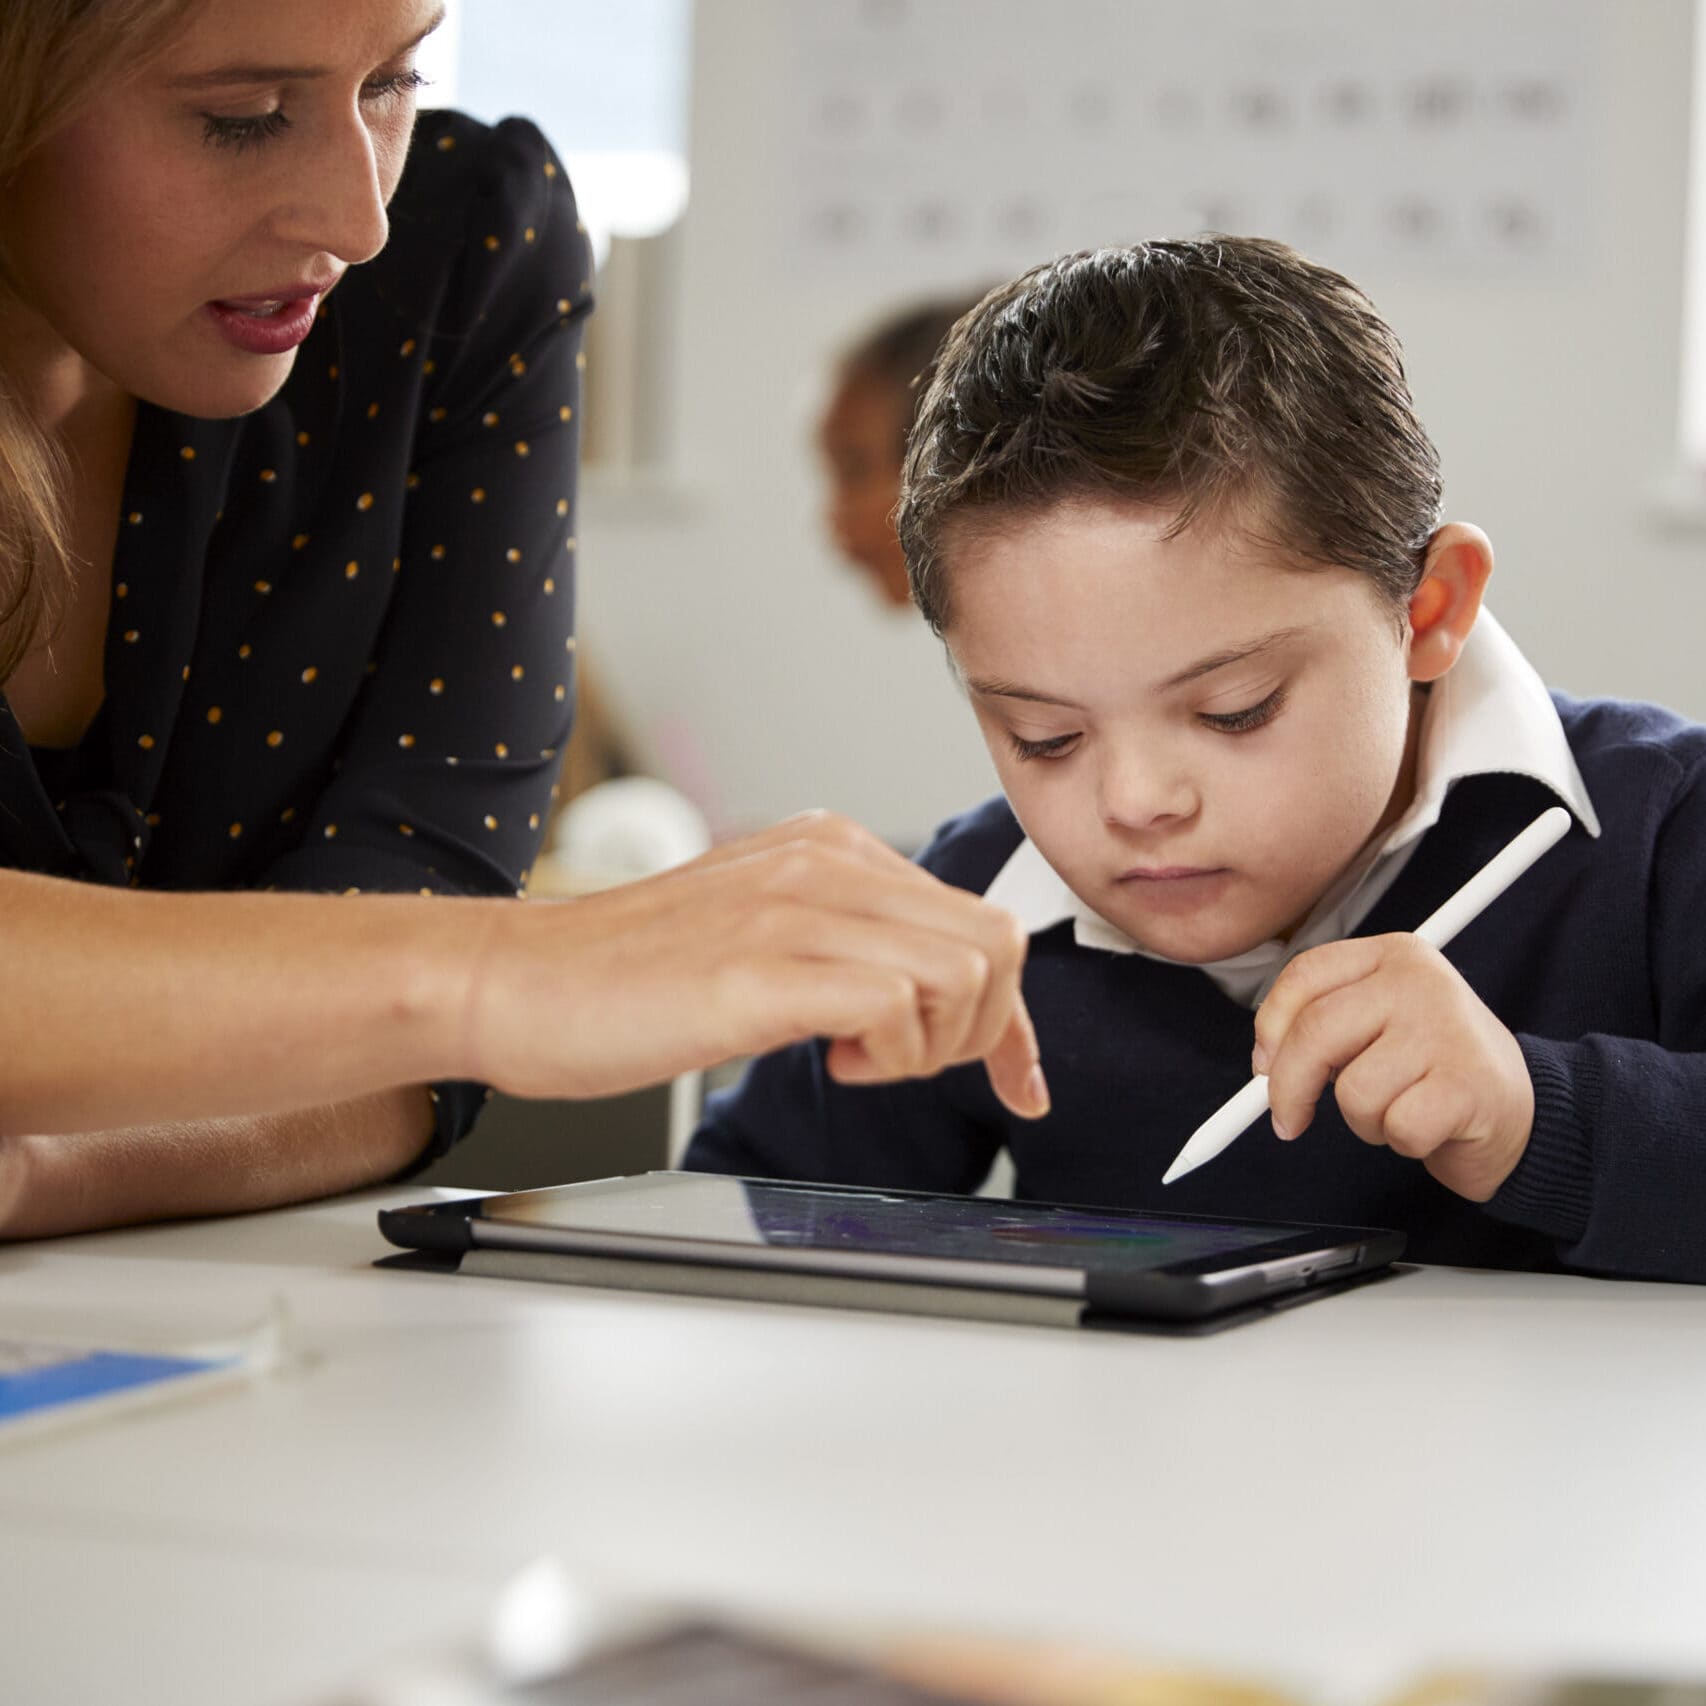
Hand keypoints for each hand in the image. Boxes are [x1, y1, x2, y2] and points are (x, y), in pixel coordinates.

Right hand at [461, 811, 1048, 1118]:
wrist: (513, 982)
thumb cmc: (625, 977)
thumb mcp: (758, 934)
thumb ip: (842, 944)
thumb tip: (925, 999)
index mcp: (829, 848)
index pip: (977, 922)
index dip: (1012, 1019)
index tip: (1018, 1082)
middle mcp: (826, 861)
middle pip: (995, 943)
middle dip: (981, 1032)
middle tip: (900, 1064)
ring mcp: (796, 906)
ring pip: (965, 969)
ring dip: (933, 1045)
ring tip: (853, 1058)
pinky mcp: (763, 965)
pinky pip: (899, 1004)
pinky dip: (889, 1054)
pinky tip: (827, 1061)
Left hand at [1252, 933, 1532, 1200]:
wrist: (1521, 1110)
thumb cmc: (1434, 1069)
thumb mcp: (1377, 1026)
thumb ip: (1321, 1028)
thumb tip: (1265, 1061)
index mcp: (1393, 955)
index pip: (1304, 976)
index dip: (1270, 1027)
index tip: (1264, 1066)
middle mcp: (1421, 981)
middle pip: (1315, 1032)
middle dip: (1289, 1088)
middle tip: (1290, 1120)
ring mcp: (1447, 1029)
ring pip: (1353, 1091)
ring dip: (1364, 1120)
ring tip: (1399, 1108)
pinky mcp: (1467, 1083)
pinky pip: (1396, 1127)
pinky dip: (1403, 1140)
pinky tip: (1430, 1126)